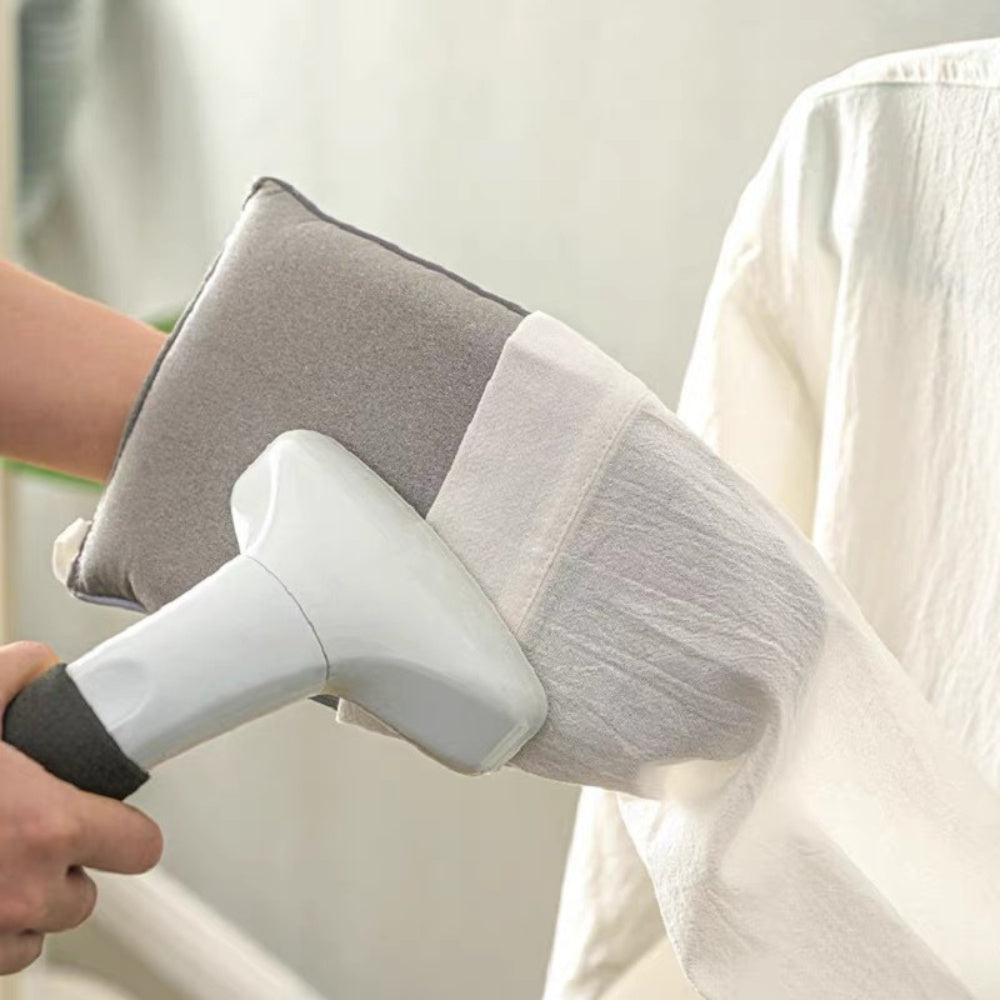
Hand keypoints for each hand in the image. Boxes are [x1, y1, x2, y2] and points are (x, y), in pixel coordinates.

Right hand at [0, 642, 161, 973]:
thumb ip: (14, 675)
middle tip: (35, 833)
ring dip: (27, 902)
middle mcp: (25, 892)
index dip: (127, 829)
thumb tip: (42, 666)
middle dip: (67, 865)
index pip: (139, 845)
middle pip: (88, 893)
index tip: (113, 817)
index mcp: (46, 826)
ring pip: (42, 930)